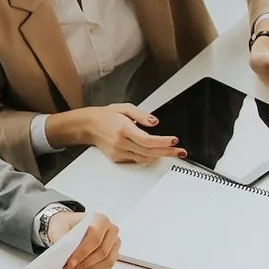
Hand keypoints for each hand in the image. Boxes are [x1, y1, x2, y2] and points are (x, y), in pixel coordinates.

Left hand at [45, 209, 121, 268]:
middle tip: (70, 267)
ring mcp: (114, 243)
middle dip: (85, 263)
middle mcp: (111, 231)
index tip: (71, 261)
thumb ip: (61, 238)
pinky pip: (106, 268)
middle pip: (102, 252)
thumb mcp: (59, 228)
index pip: (95, 238)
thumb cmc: (66, 226)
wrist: (68, 228)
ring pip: (106, 261)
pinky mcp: (113, 255)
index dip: (83, 252)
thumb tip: (63, 250)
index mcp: (100, 220)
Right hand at [54, 103, 182, 163]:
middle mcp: (121, 142)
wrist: (88, 126)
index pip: (147, 139)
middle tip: (180, 152)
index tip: (174, 141)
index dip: (162, 142)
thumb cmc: (106, 116)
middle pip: (149, 151)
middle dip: (167, 152)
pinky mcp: (118, 158)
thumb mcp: (125, 108)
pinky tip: (155, 153)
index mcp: (123, 128)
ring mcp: (119, 152)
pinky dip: (148, 156)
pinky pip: (137, 159)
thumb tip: (155, 122)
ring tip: (172, 152)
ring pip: (144, 158)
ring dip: (160, 156)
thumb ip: (142, 115)